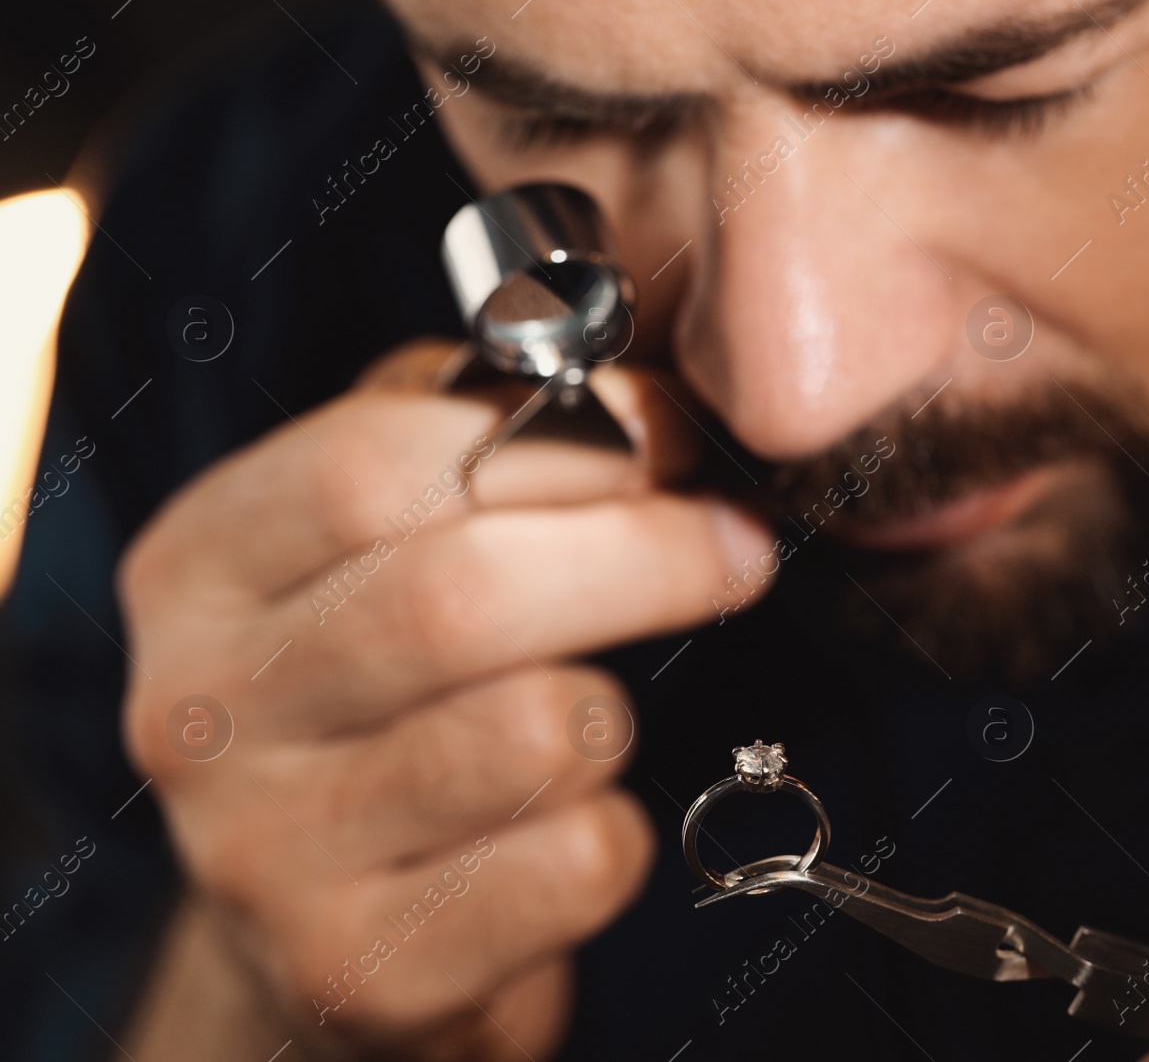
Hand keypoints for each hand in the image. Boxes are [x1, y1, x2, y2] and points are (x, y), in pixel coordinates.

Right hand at [118, 341, 773, 1058]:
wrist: (323, 928)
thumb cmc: (378, 703)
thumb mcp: (372, 541)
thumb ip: (462, 438)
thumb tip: (626, 393)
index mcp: (202, 569)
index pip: (372, 467)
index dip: (561, 442)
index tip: (670, 441)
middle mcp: (204, 713)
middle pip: (458, 596)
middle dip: (643, 554)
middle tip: (733, 543)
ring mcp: (266, 855)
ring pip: (535, 732)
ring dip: (613, 713)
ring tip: (593, 716)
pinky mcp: (358, 967)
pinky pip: (573, 862)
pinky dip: (614, 837)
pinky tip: (569, 828)